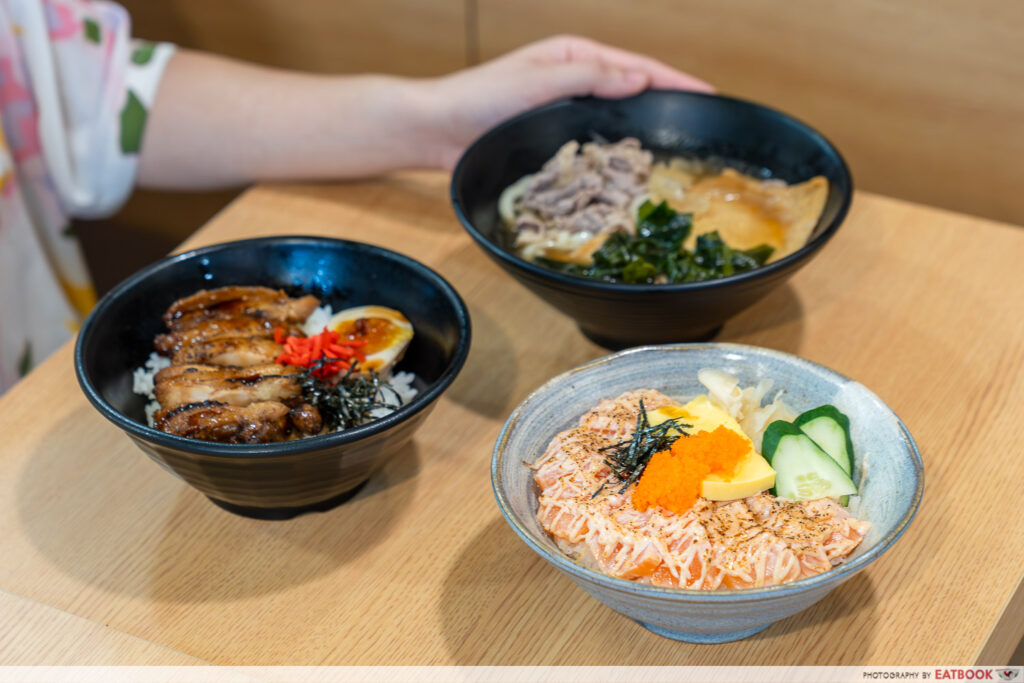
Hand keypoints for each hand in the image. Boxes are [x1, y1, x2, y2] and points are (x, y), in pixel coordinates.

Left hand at [422, 35, 712, 168]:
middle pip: (632, 94)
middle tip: (705, 130)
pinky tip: (632, 173)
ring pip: (616, 123)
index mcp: (574, 56)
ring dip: (644, 135)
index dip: (674, 80)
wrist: (437, 130)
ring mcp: (565, 114)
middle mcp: (574, 82)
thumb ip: (590, 77)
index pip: (636, 66)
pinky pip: (595, 148)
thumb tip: (641, 78)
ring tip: (678, 152)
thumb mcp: (538, 78)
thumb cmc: (479, 97)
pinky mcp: (553, 143)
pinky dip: (615, 157)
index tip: (709, 94)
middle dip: (667, 107)